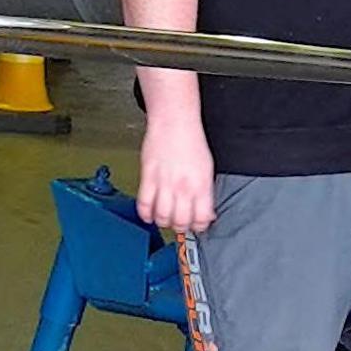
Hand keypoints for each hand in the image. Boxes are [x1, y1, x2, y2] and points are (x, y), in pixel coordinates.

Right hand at [137, 115, 217, 235]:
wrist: (174, 123)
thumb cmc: (191, 142)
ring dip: (163, 222)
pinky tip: (150, 213)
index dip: (200, 226)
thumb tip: (205, 213)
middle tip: (180, 222)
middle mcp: (183, 187)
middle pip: (180, 222)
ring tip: (165, 217)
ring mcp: (164, 184)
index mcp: (201, 186)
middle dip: (181, 227)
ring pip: (162, 217)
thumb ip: (205, 193)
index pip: (202, 219)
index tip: (197, 225)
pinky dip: (146, 214)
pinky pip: (144, 205)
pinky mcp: (148, 178)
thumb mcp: (207, 169)